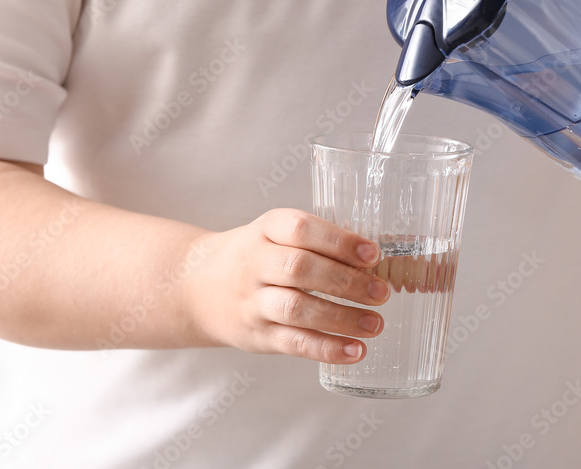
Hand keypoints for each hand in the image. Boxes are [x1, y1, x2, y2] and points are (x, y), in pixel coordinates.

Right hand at [182, 209, 389, 363]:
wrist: (198, 287)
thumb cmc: (258, 256)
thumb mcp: (276, 234)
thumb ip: (319, 242)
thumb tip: (378, 259)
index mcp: (266, 229)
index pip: (300, 229)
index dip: (338, 241)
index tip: (372, 253)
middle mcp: (255, 263)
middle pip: (299, 269)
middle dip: (346, 282)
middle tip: (382, 293)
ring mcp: (253, 301)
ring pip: (296, 309)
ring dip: (341, 318)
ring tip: (376, 324)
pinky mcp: (257, 335)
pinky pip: (293, 343)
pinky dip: (326, 349)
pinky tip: (355, 351)